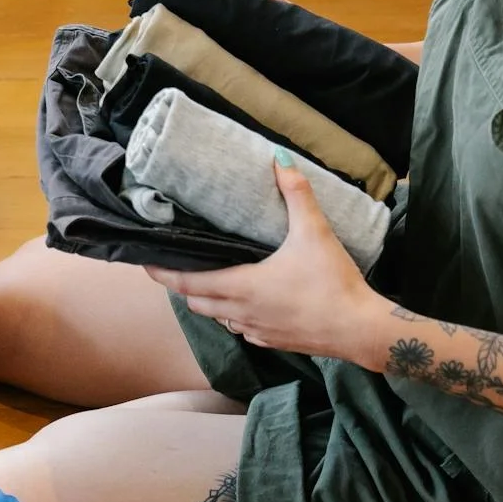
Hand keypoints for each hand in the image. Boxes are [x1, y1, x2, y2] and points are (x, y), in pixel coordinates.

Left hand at [146, 153, 395, 369]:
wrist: (357, 329)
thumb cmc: (331, 282)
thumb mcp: (314, 232)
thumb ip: (296, 194)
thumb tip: (280, 159)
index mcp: (241, 286)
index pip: (187, 283)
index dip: (163, 274)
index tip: (145, 264)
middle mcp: (240, 312)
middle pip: (197, 302)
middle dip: (184, 287)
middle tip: (178, 268)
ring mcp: (256, 331)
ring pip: (219, 317)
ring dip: (210, 302)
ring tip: (211, 282)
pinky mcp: (273, 342)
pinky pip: (242, 330)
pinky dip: (235, 316)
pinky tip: (247, 305)